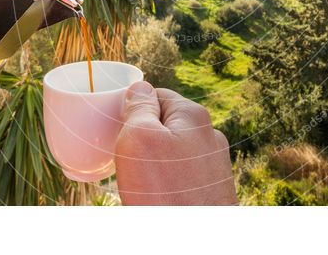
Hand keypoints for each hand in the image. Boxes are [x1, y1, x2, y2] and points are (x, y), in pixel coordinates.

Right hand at [115, 82, 237, 205]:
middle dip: (140, 140)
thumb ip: (138, 107)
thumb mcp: (139, 139)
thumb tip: (139, 88)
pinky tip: (154, 200)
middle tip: (124, 160)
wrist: (194, 245)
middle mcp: (209, 138)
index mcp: (193, 116)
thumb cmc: (166, 194)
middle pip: (163, 125)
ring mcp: (211, 167)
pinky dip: (163, 186)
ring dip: (150, 166)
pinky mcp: (209, 192)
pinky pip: (178, 179)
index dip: (131, 108)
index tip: (115, 127)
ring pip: (170, 155)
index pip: (155, 95)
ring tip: (139, 185)